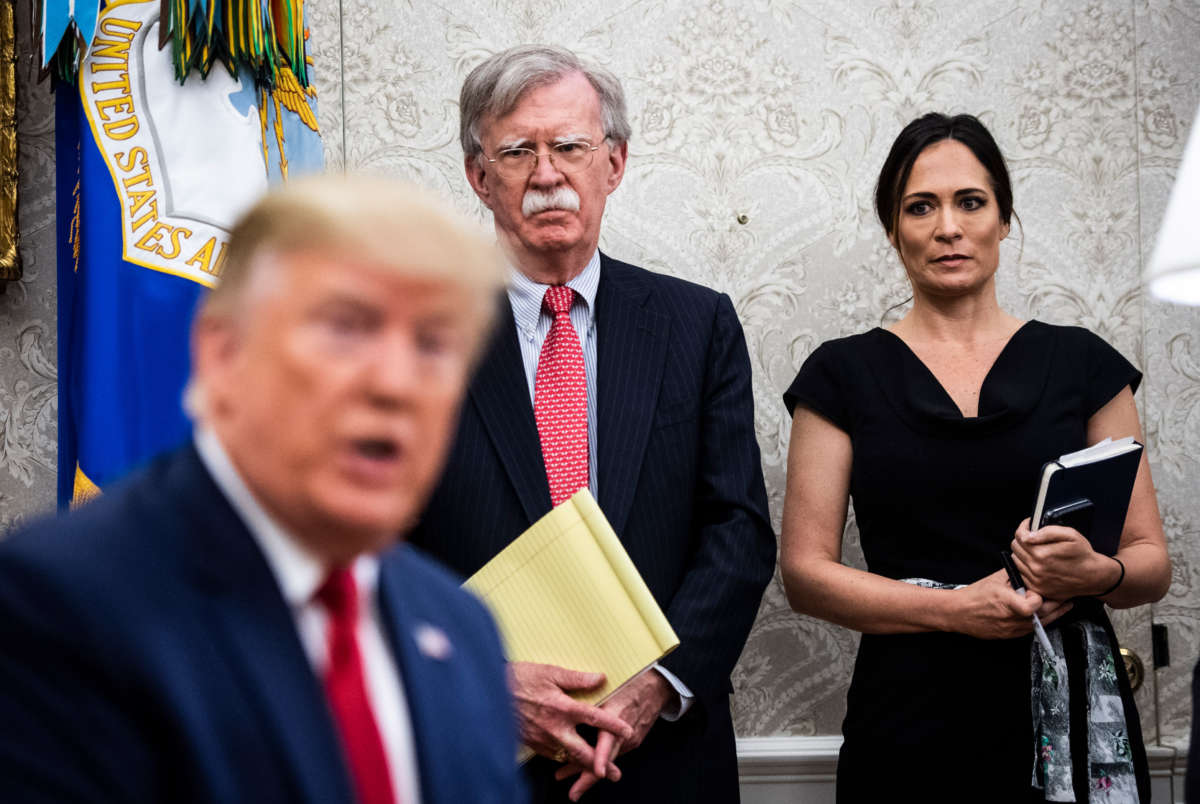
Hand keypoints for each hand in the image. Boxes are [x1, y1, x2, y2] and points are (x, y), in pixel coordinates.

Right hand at [508, 662, 633, 775]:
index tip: (627, 731)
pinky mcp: (532, 744)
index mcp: (563, 708)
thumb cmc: (519, 678)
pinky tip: (571, 759)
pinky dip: (564, 760)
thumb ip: (576, 678)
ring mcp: (542, 739)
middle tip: (615, 773)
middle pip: (582, 753)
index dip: (613, 725)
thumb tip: (600, 678)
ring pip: (567, 758)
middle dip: (601, 765)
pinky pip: (553, 755)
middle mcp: (554, 728)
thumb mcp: (549, 672)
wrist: (488, 692)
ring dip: (583, 766)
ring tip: (598, 772)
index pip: (594, 718)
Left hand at [552, 670, 672, 800]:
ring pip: (608, 760)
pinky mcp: (632, 742)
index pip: (609, 742)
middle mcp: (624, 734)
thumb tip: (566, 705)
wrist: (656, 686)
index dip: (602, 758)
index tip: (597, 772)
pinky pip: (613, 753)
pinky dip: (599, 760)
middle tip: (573, 794)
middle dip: (588, 778)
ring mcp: (629, 740)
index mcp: (617, 718)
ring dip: (587, 769)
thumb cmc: (630, 682)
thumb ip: (591, 700)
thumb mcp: (609, 687)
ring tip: (564, 776)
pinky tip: (583, 763)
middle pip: (607, 761)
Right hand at [952, 569, 1071, 638]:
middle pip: (1043, 616)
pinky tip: (1043, 614)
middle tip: (1065, 597)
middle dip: (1057, 606)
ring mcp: (1011, 629)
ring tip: (1061, 605)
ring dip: (1053, 614)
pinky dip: (1040, 621)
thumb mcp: (996, 579)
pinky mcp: (1010, 636)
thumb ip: (1016, 575)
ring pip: (1041, 625)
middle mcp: (1010, 617)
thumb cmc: (975, 594)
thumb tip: (1034, 569)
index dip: (1040, 598)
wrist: (959, 613)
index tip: (1040, 592)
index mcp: (1005, 601)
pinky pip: (1032, 630)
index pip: (1032, 606)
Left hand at [1011, 517, 1118, 599]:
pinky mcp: (1037, 589)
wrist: (1094, 577)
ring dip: (1022, 554)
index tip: (1028, 525)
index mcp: (1042, 554)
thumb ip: (1047, 532)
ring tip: (1036, 550)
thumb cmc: (1083, 555)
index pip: (1019, 536)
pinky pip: (1021, 574)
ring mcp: (1036, 581)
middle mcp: (1036, 569)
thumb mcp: (1070, 535)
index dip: (1023, 527)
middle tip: (1033, 538)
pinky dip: (1025, 567)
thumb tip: (1028, 535)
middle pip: (1015, 548)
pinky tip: (1036, 563)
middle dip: (1022, 540)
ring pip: (1016, 561)